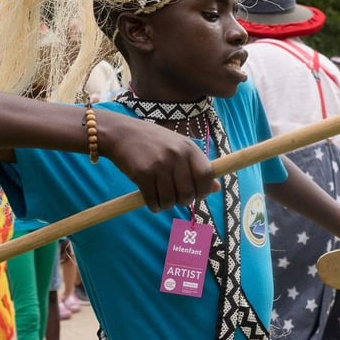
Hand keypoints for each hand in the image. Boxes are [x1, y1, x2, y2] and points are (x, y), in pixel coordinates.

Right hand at [101, 114, 218, 211]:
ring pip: (170, 199)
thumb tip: (217, 188)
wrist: (122, 133)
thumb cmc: (154, 142)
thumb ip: (197, 166)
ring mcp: (159, 165)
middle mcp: (176, 155)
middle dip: (184, 201)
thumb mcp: (179, 147)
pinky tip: (152, 202)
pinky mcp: (142, 174)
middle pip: (189, 192)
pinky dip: (154, 206)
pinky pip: (153, 200)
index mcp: (189, 148)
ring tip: (163, 200)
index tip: (198, 196)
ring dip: (167, 205)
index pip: (207, 174)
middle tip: (177, 200)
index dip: (204, 190)